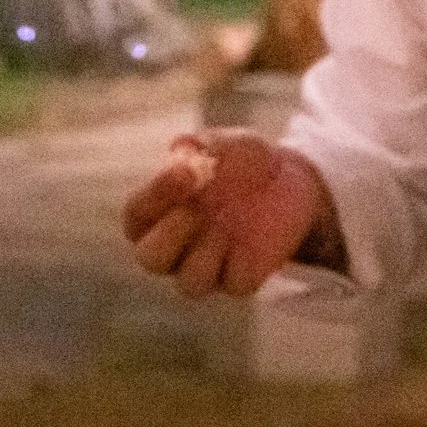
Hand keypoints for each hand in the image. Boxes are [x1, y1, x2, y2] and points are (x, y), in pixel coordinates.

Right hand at [121, 131, 337, 297]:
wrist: (289, 180)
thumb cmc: (243, 160)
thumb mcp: (228, 142)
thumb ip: (204, 144)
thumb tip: (181, 148)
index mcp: (160, 210)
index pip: (137, 214)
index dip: (153, 196)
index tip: (184, 172)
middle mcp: (177, 244)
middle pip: (150, 259)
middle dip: (169, 236)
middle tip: (194, 210)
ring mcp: (208, 265)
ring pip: (190, 284)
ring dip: (205, 253)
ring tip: (226, 224)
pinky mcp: (240, 278)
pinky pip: (234, 283)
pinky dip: (242, 261)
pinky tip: (253, 237)